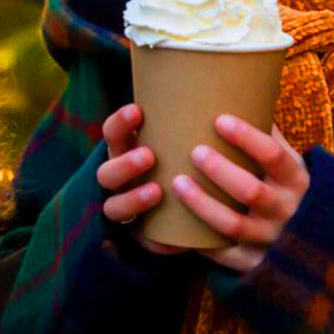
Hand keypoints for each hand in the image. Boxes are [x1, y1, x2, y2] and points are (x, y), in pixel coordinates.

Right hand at [96, 103, 186, 255]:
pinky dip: (156, 241)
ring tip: (157, 191)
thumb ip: (194, 123)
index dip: (119, 123)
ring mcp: (127, 208)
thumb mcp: (183, 140)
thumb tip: (228, 92)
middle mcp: (120, 180)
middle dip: (124, 163)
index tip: (138, 110)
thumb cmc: (187, 158)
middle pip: (106, 173)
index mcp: (127, 151)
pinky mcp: (143, 235)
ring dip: (134, 199)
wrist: (186, 207)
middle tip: (149, 155)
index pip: (113, 133)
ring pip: (114, 208)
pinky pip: (144, 241)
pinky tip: (172, 241)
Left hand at [172, 115, 308, 272]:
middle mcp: (287, 212)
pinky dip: (199, 240)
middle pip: (251, 192)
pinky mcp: (253, 264)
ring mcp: (270, 241)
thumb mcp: (290, 164)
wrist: (315, 245)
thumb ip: (270, 136)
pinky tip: (177, 223)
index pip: (274, 156)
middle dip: (219, 171)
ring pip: (232, 225)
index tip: (219, 119)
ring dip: (202, 204)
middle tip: (194, 151)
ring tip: (177, 182)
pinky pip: (222, 255)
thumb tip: (243, 88)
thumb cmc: (290, 191)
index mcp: (297, 181)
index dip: (246, 137)